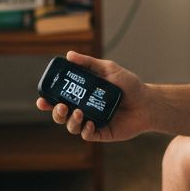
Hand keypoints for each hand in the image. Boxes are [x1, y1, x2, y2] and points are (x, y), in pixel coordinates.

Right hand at [36, 51, 152, 141]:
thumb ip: (89, 63)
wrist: (147, 102)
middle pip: (61, 115)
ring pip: (71, 126)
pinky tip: (90, 123)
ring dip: (70, 121)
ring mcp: (92, 122)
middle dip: (55, 113)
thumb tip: (69, 55)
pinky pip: (87, 135)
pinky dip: (85, 130)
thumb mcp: (109, 69)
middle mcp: (84, 109)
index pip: (59, 98)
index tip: (42, 99)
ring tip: (79, 112)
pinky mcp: (101, 133)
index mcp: (82, 95)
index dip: (48, 101)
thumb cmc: (129, 85)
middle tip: (60, 106)